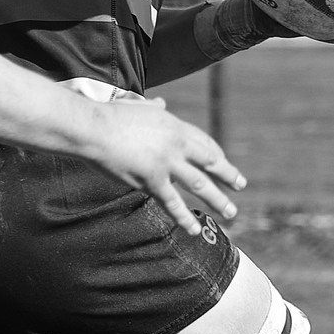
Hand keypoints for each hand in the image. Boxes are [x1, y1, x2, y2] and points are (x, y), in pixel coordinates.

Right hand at [82, 99, 244, 235]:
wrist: (93, 129)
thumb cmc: (110, 115)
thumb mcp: (139, 107)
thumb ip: (154, 108)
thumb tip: (162, 103)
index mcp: (175, 125)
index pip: (204, 141)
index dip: (216, 154)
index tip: (224, 163)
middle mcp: (177, 144)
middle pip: (210, 161)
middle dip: (227, 174)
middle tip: (240, 185)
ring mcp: (167, 164)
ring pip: (199, 184)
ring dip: (218, 199)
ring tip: (231, 212)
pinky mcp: (152, 181)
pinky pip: (173, 203)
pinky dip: (184, 218)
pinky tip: (194, 229)